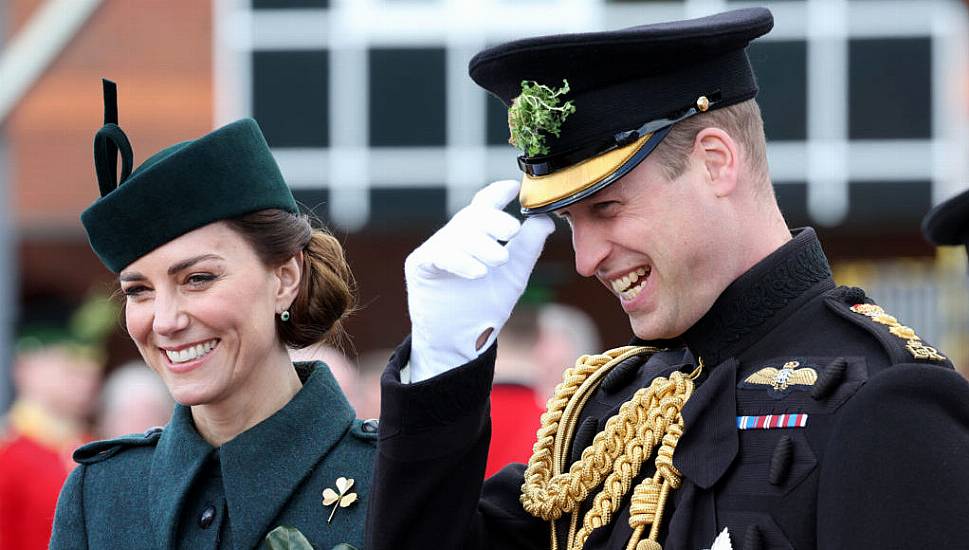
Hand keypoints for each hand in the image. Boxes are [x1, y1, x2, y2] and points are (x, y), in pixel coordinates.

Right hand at [405, 180, 554, 381]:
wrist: (460, 343)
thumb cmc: (483, 308)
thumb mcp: (514, 275)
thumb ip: (528, 247)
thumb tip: (544, 220)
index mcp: (477, 235)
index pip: (484, 204)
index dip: (497, 192)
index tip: (513, 186)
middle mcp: (455, 237)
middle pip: (472, 215)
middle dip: (494, 220)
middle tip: (512, 230)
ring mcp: (435, 249)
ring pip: (458, 234)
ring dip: (481, 245)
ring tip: (499, 260)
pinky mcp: (420, 265)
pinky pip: (439, 254)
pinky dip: (461, 261)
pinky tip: (478, 272)